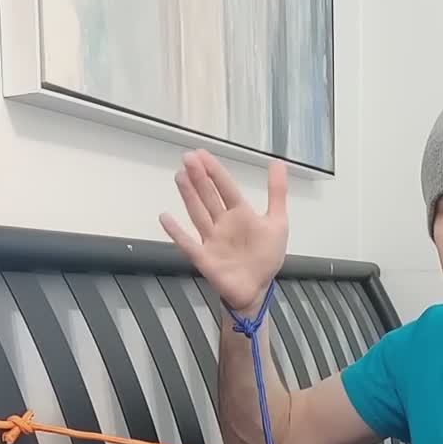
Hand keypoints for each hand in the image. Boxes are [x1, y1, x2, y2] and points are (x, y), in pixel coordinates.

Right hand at [160, 150, 288, 312]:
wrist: (257, 289)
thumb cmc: (265, 257)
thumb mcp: (277, 222)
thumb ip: (277, 193)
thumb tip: (277, 162)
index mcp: (240, 214)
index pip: (225, 188)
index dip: (214, 171)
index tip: (201, 154)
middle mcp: (222, 223)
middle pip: (208, 197)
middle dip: (199, 178)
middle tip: (188, 158)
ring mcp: (211, 240)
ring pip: (198, 213)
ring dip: (189, 196)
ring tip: (179, 176)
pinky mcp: (204, 258)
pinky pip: (188, 243)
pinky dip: (176, 232)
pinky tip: (165, 217)